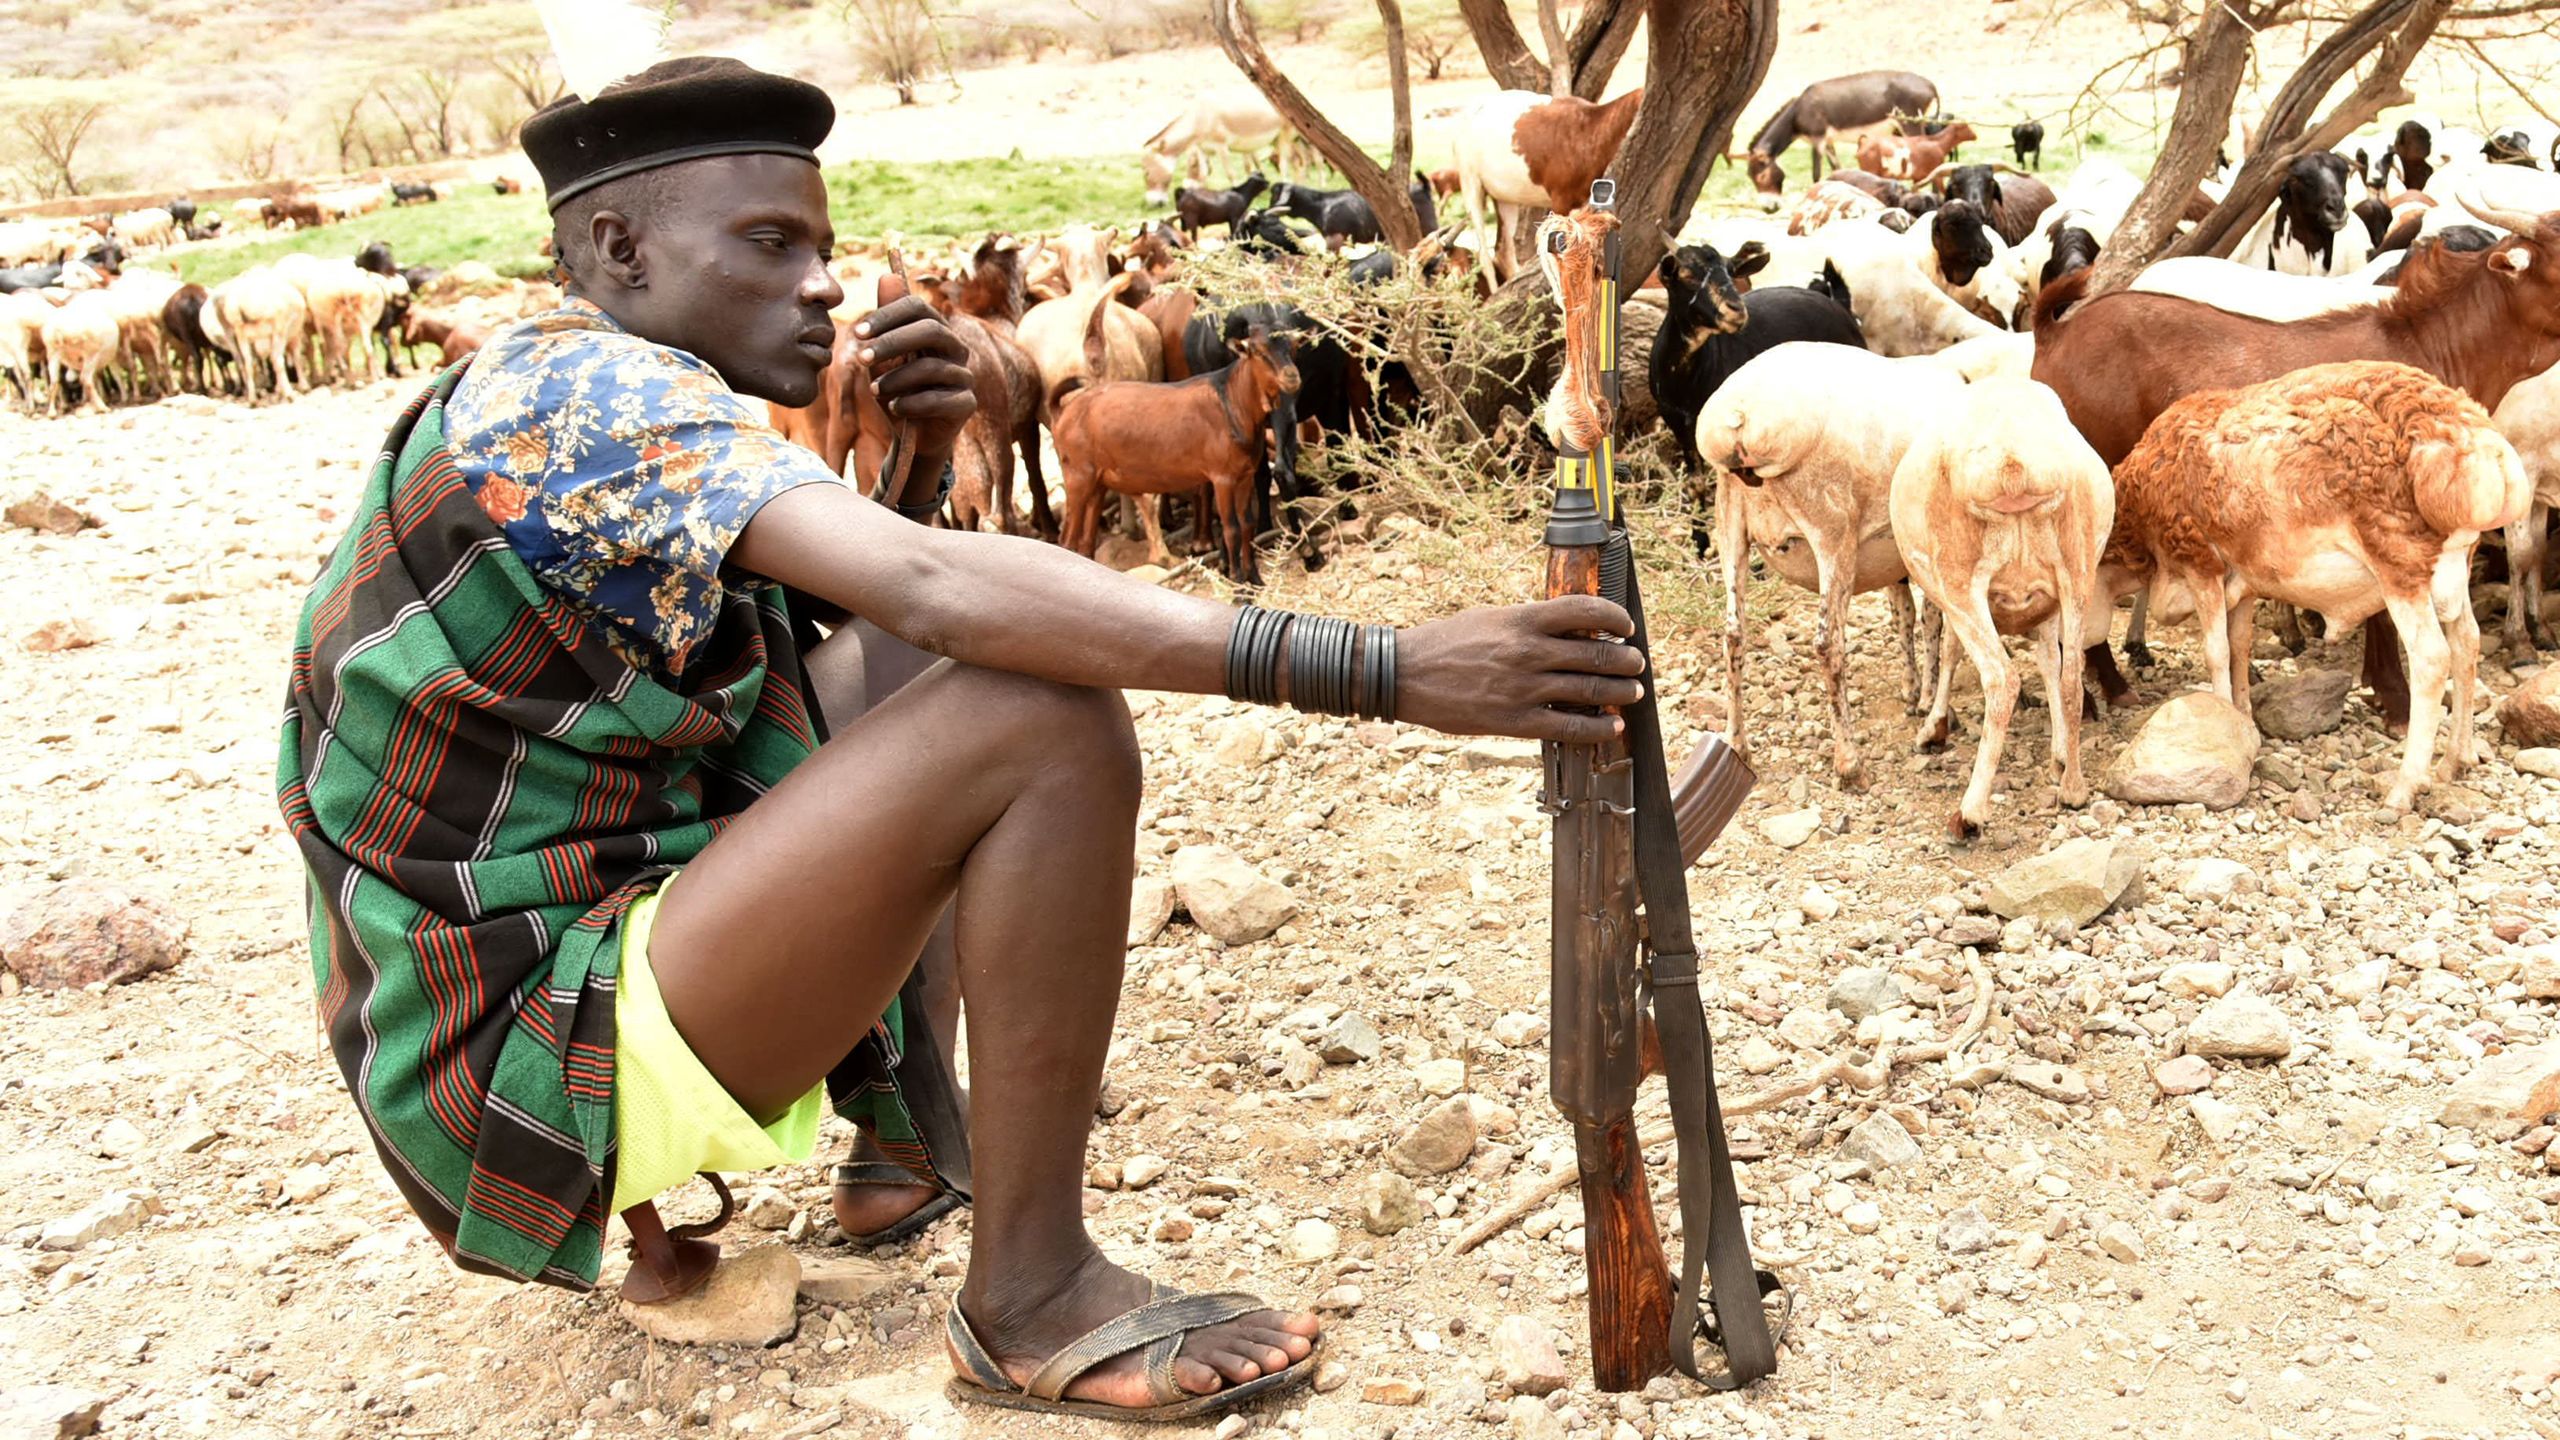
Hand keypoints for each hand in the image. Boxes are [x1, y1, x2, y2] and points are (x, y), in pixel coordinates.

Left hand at [852, 296, 975, 460]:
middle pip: (931, 330)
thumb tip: (887, 275)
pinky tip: (894, 407)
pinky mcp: (966, 404)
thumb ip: (886, 320)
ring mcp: (964, 376)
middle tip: (862, 358)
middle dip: (892, 342)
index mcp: (936, 330)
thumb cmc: (899, 389)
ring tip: (874, 391)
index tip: (858, 332)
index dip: (888, 315)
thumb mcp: (885, 356)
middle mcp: (956, 348)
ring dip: (896, 379)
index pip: (918, 307)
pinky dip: (911, 403)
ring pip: (931, 367)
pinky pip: (939, 399)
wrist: (914, 435)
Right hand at [1395, 597, 1647, 743]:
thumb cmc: (1446, 642)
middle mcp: (1527, 651)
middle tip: (1635, 663)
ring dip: (1620, 692)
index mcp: (1521, 619)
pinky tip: (1611, 726)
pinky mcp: (1514, 721)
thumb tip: (1569, 629)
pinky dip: (1598, 728)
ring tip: (1632, 692)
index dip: (1615, 617)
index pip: (1585, 610)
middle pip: (1597, 653)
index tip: (1625, 626)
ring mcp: (1522, 688)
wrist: (1404, 674)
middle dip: (1626, 660)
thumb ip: (1528, 622)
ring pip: (1590, 690)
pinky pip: (1569, 727)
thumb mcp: (1489, 618)